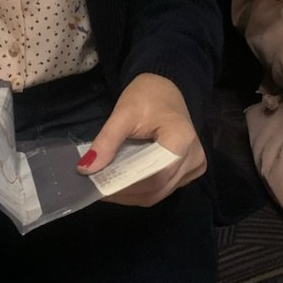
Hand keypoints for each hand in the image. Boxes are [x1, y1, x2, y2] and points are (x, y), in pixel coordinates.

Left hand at [77, 73, 205, 205]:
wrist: (165, 89)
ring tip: (107, 187)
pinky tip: (124, 184)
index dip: (125, 185)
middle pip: (157, 188)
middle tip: (98, 188)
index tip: (99, 186)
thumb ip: (107, 141)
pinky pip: (165, 188)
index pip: (153, 176)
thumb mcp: (123, 114)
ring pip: (160, 192)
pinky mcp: (191, 169)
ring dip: (132, 193)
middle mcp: (194, 157)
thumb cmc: (147, 97)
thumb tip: (86, 169)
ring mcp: (195, 165)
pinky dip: (143, 190)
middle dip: (125, 191)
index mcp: (181, 140)